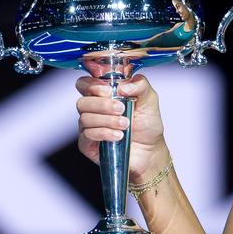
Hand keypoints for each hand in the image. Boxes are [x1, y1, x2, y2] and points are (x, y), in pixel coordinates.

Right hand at [74, 70, 166, 187]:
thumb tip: (122, 85)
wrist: (150, 149)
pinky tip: (118, 135)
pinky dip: (104, 133)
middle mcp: (93, 109)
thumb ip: (140, 84)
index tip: (109, 90)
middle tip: (121, 108)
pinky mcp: (88, 144)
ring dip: (107, 120)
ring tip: (125, 124)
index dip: (92, 85)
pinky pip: (87, 135)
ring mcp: (89, 127)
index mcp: (104, 94)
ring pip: (85, 118)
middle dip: (102, 104)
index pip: (85, 84)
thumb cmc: (147, 124)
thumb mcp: (149, 99)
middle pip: (82, 102)